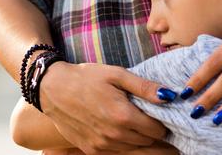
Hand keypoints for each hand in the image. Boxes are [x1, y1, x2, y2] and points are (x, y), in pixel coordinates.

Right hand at [39, 61, 170, 153]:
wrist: (52, 89)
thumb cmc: (86, 78)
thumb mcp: (116, 74)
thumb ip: (144, 87)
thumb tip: (170, 96)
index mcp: (123, 116)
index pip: (158, 130)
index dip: (163, 122)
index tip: (161, 113)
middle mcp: (115, 135)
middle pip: (149, 142)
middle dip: (153, 131)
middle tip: (151, 117)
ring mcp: (102, 145)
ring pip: (135, 150)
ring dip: (139, 139)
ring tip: (134, 122)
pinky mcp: (92, 150)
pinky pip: (118, 152)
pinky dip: (124, 144)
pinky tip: (119, 129)